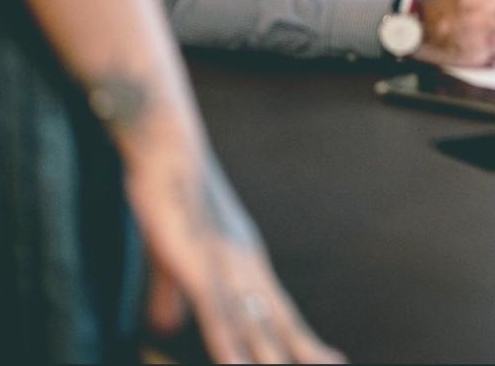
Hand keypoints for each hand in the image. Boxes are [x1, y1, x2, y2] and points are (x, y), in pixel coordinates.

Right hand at [125, 123, 342, 362]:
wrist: (166, 148)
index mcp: (246, 264)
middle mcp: (245, 268)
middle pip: (280, 324)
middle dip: (304, 354)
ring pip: (255, 327)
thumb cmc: (170, 196)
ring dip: (272, 360)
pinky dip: (229, 345)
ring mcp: (225, 268)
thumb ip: (170, 295)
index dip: (304, 341)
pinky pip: (217, 314)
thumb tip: (163, 328)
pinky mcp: (198, 265)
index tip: (331, 360)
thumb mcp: (171, 255)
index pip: (282, 311)